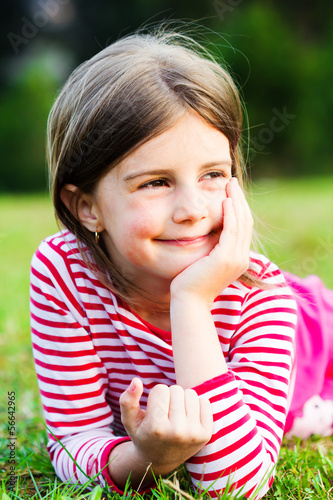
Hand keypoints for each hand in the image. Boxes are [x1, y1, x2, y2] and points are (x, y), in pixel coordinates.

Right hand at [119, 378, 212, 474]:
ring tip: (175, 413)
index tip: (153, 410)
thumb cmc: (143, 433)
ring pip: (190, 393)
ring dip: (182, 399)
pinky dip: (196, 405)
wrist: (160, 459)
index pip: (160, 389)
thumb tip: (136, 380)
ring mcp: (194, 433)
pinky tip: (187, 417)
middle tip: (165, 412)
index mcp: (156, 427)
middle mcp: (177, 432)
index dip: (156, 396)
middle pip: (176, 389)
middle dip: (169, 396)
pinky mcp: (206, 434)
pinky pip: (205, 402)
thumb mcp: (129, 419)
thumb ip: (127, 399)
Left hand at [170, 177, 252, 306]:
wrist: (189, 301)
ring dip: (236, 201)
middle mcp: (241, 258)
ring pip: (241, 223)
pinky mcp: (225, 258)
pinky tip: (225, 200)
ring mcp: (235, 258)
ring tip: (229, 184)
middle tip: (232, 181)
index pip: (243, 227)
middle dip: (239, 199)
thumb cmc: (192, 282)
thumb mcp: (206, 260)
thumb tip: (208, 230)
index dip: (239, 207)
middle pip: (246, 221)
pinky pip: (231, 230)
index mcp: (239, 258)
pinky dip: (230, 214)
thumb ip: (211, 246)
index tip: (231, 192)